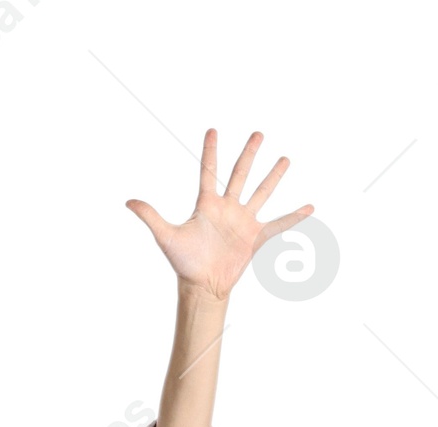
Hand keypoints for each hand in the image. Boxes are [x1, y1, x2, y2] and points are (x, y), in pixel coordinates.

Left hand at [127, 129, 312, 301]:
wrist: (202, 286)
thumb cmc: (183, 263)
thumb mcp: (166, 236)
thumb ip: (150, 216)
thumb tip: (127, 201)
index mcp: (207, 204)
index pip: (209, 171)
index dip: (210, 151)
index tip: (212, 130)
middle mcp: (227, 208)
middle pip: (240, 174)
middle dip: (249, 154)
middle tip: (258, 133)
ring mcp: (243, 221)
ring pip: (261, 192)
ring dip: (273, 176)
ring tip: (285, 159)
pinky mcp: (255, 237)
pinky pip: (278, 224)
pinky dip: (294, 217)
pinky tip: (309, 207)